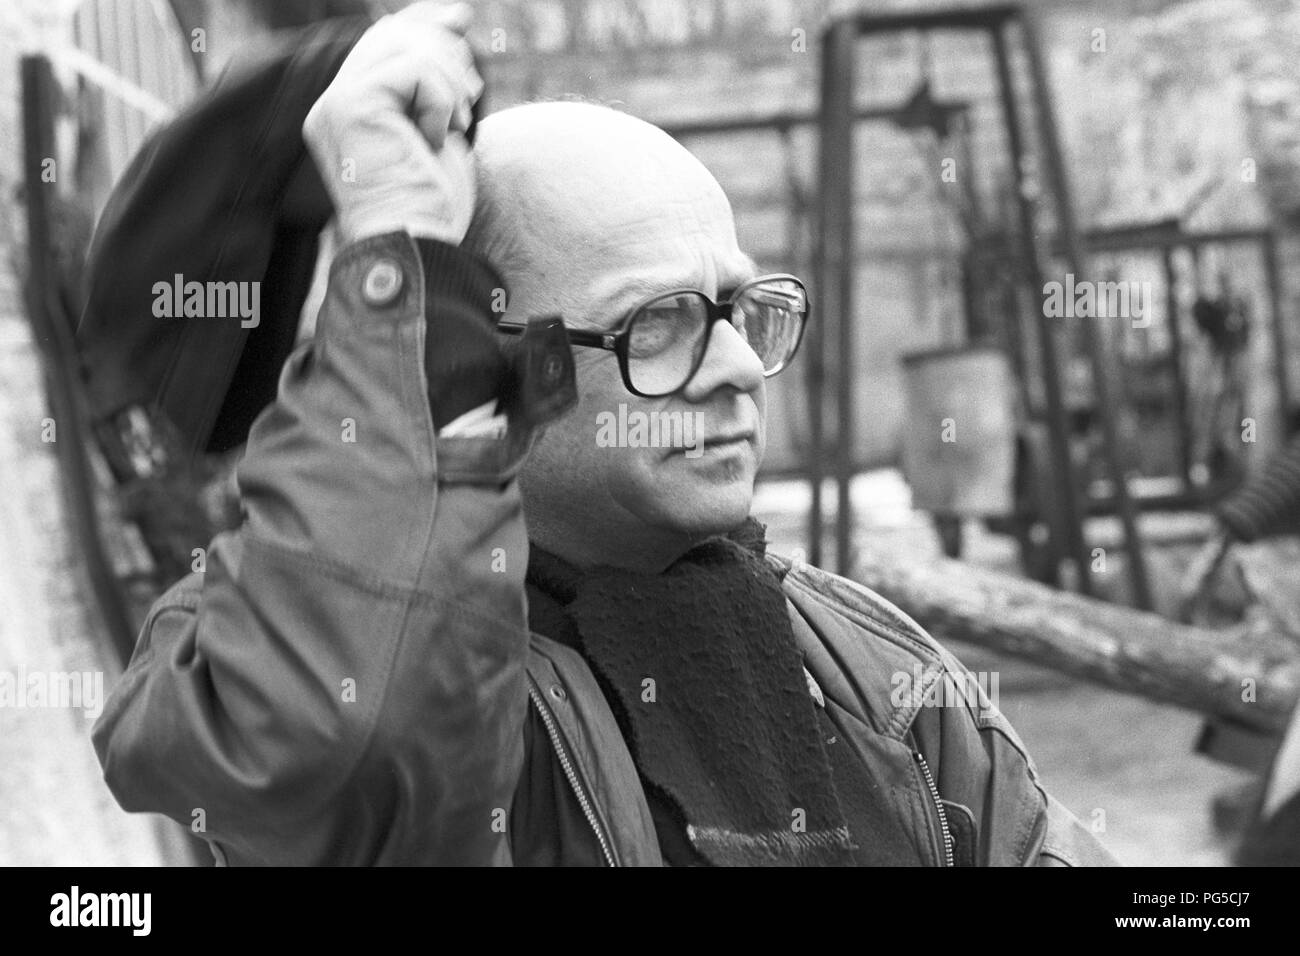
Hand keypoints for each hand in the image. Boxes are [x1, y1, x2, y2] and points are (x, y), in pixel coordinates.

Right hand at [303, 2, 482, 244]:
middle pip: (393, 35)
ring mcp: (337, 102)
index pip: (381, 42)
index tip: (460, 16)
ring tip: (457, 127)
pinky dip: (442, 101)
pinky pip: (414, 69)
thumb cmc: (432, 207)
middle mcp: (333, 103)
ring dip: (450, 84)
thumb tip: (454, 17)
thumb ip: (434, 81)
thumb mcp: (439, 129)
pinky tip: (439, 138)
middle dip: (446, 52)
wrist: (417, 245)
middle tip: (471, 94)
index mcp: (349, 111)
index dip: (422, 20)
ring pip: (408, 47)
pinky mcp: (352, 104)